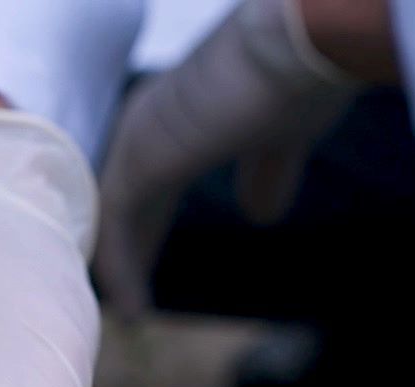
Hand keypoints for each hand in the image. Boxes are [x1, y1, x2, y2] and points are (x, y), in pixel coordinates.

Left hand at [95, 0, 393, 317]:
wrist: (303, 43)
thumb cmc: (299, 78)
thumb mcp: (282, 141)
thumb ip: (265, 174)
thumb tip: (260, 217)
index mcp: (175, 114)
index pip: (148, 182)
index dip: (146, 227)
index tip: (145, 267)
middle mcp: (146, 123)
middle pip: (123, 200)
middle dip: (126, 249)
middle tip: (129, 300)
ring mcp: (137, 139)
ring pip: (112, 216)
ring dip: (119, 266)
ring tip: (129, 315)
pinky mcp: (140, 160)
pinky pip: (115, 227)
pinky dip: (121, 269)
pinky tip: (133, 308)